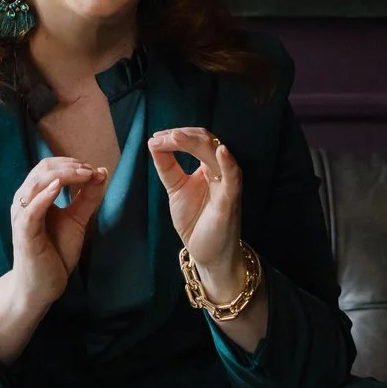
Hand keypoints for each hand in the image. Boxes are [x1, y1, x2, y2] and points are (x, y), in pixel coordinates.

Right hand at [0, 156, 104, 362]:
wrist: (41, 286)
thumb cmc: (54, 252)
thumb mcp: (76, 220)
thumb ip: (87, 198)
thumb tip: (101, 172)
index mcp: (36, 196)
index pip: (49, 167)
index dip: (72, 163)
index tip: (95, 170)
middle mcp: (25, 201)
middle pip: (43, 169)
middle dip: (70, 166)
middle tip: (92, 172)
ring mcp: (22, 216)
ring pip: (36, 183)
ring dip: (62, 175)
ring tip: (84, 175)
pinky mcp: (23, 232)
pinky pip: (31, 209)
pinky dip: (44, 195)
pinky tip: (59, 188)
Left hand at [148, 127, 244, 298]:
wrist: (207, 253)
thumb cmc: (196, 220)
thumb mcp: (176, 188)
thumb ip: (167, 166)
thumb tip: (153, 142)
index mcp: (209, 166)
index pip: (197, 139)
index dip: (177, 134)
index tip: (156, 137)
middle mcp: (220, 171)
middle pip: (206, 141)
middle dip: (182, 136)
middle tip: (161, 137)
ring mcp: (227, 184)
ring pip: (216, 154)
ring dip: (195, 143)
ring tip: (175, 137)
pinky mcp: (230, 201)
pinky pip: (233, 179)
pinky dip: (228, 164)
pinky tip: (221, 152)